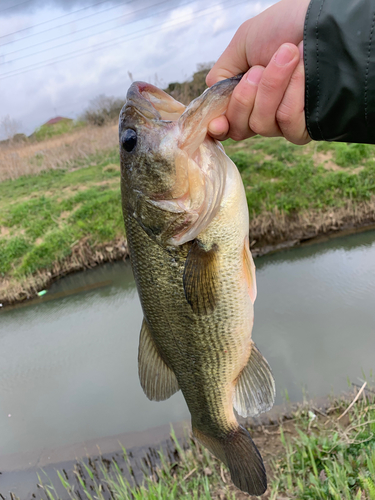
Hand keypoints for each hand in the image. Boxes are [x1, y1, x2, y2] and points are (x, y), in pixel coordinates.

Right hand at [206, 0, 310, 144]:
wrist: (322, 21)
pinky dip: (292, 94)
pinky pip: (287, 122)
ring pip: (262, 124)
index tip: (218, 123)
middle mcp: (262, 113)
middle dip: (245, 97)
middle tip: (259, 68)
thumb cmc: (286, 25)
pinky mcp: (304, 126)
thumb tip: (213, 100)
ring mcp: (282, 122)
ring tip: (288, 55)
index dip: (219, 127)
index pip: (227, 124)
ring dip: (272, 87)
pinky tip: (302, 72)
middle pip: (240, 128)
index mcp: (245, 96)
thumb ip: (221, 73)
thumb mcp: (243, 42)